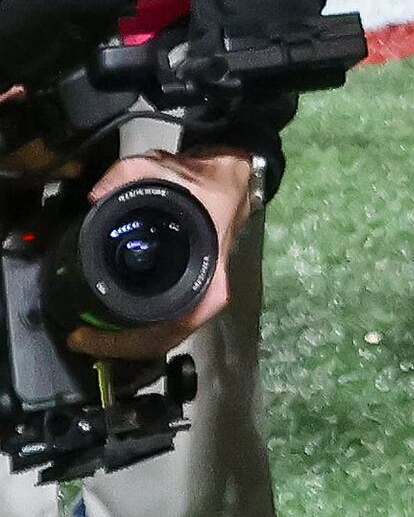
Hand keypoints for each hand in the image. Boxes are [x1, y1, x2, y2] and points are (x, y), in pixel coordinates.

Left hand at [65, 143, 255, 357]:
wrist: (231, 175)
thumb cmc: (208, 183)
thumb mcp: (168, 171)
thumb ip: (128, 174)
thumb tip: (95, 195)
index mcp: (207, 282)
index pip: (166, 332)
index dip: (122, 343)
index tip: (85, 336)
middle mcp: (205, 296)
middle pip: (159, 341)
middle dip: (117, 345)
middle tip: (79, 338)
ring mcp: (198, 295)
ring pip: (161, 334)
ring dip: (125, 338)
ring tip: (88, 331)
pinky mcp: (190, 288)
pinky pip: (162, 320)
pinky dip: (134, 325)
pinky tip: (108, 314)